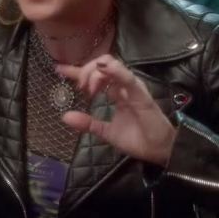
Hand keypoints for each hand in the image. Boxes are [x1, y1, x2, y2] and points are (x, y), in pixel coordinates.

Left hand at [56, 54, 176, 166]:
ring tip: (87, 88)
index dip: (76, 71)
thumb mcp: (106, 131)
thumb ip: (87, 123)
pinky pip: (127, 78)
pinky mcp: (140, 94)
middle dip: (85, 72)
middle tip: (79, 88)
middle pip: (101, 65)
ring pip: (111, 66)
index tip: (59, 69)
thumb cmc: (138, 139)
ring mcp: (132, 88)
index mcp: (116, 92)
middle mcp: (123, 86)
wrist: (159, 151)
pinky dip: (114, 70)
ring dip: (94, 72)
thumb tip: (65, 117)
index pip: (95, 76)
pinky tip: (102, 68)